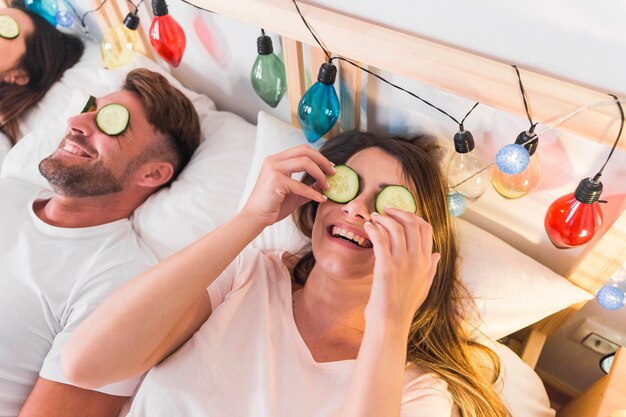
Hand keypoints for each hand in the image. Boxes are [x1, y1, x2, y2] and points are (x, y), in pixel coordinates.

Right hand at [242, 144, 334, 226]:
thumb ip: (308, 187)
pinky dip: (313, 193)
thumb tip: (325, 184)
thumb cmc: (273, 206)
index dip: (319, 156)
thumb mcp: (294, 193)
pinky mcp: (275, 181)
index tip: (330, 167)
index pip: (302, 150)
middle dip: (323, 161)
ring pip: (305, 163)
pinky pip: (301, 185)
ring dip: (320, 175)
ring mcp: (273, 169)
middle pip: (305, 151)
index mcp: (276, 160)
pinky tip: (321, 199)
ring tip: (328, 187)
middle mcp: (274, 160)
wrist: (255, 217)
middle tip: (334, 173)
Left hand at [363, 208, 440, 330]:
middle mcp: (417, 260)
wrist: (390, 324)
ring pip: (395, 228)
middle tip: (384, 210)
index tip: (400, 214)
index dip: (413, 216)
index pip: (426, 228)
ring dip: (383, 219)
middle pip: (411, 224)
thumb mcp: (423, 286)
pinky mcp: (386, 268)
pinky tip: (367, 227)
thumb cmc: (403, 306)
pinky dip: (373, 229)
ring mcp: (402, 264)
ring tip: (373, 217)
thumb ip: (431, 268)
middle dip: (397, 212)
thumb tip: (437, 253)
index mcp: (426, 262)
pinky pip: (380, 240)